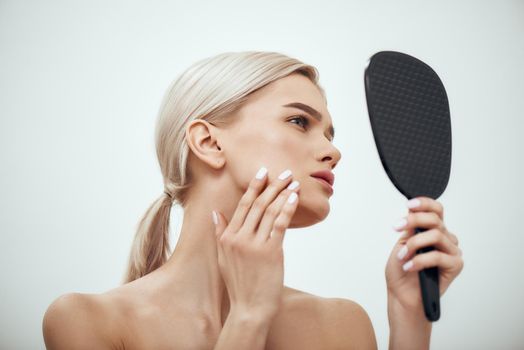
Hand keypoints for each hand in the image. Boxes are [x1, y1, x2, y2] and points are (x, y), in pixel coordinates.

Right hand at [212, 167, 299, 320]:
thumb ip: (220, 233)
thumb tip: (215, 213)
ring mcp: (254, 244)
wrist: (249, 308)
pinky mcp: (271, 252)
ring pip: (270, 211)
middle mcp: (239, 238)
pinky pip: (280, 225)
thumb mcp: (223, 258)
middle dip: (272, 185)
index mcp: (227, 237)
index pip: (242, 205)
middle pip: (258, 204)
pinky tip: (294, 198)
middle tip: (284, 173)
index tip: (263, 173)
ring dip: (283, 194)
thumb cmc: (238, 284)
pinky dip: (288, 209)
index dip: (254, 187)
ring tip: (293, 182)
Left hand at [385, 196, 463, 311]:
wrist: (403, 295)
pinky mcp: (455, 266)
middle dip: (414, 220)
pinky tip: (409, 266)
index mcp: (433, 231)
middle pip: (435, 219)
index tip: (409, 205)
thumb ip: (411, 229)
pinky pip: (438, 256)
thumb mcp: (402, 244)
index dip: (424, 204)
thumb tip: (413, 213)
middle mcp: (445, 239)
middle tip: (397, 227)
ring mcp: (452, 251)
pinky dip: (420, 260)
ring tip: (403, 256)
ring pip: (436, 235)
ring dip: (414, 244)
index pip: (436, 210)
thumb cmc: (402, 271)